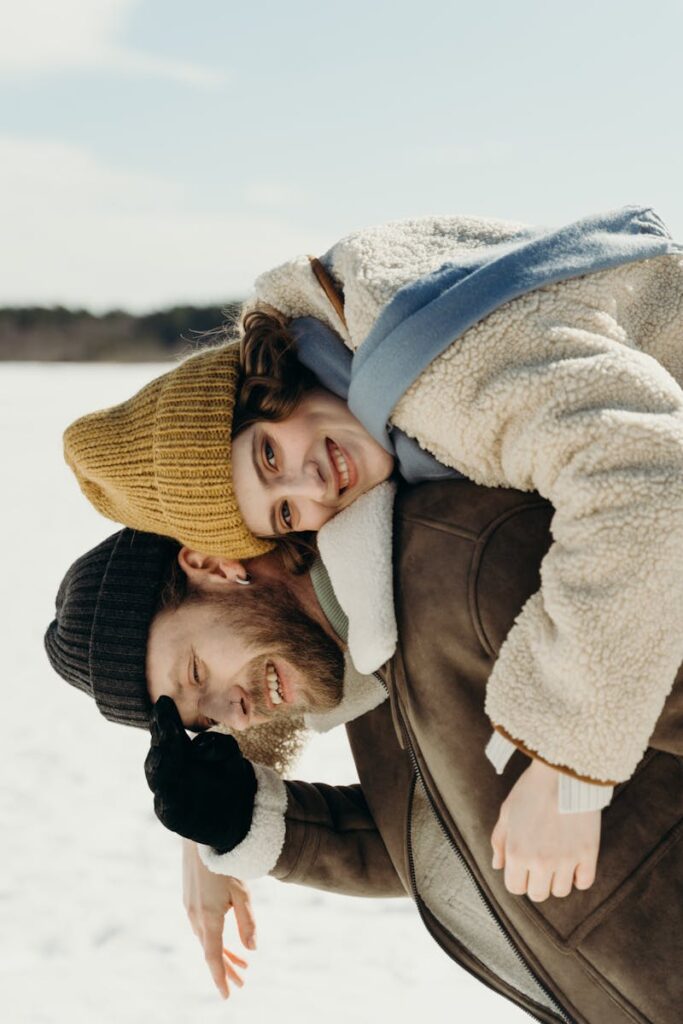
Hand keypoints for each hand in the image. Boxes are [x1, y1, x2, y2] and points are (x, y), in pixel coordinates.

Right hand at [145, 696, 256, 852]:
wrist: (241, 810)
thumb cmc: (229, 775)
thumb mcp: (229, 754)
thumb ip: (216, 745)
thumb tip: (198, 748)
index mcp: (178, 752)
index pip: (168, 733)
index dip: (164, 719)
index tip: (164, 702)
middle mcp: (169, 770)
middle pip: (158, 753)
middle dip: (161, 737)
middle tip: (163, 721)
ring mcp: (168, 793)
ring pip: (158, 778)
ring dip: (160, 763)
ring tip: (163, 748)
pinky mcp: (172, 815)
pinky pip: (165, 806)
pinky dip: (164, 796)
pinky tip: (165, 787)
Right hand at [182, 839, 255, 999]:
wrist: (200, 834)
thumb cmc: (225, 860)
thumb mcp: (241, 891)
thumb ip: (246, 922)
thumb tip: (251, 949)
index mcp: (208, 918)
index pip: (213, 958)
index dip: (221, 977)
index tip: (228, 995)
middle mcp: (195, 916)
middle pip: (210, 951)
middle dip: (227, 968)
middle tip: (243, 982)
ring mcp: (189, 906)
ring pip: (205, 939)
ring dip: (222, 952)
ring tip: (242, 962)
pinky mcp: (189, 897)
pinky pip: (201, 925)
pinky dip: (214, 937)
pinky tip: (225, 936)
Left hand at [490, 759, 600, 901]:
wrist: (562, 773)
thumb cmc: (531, 790)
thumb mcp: (507, 812)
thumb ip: (499, 841)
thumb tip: (498, 865)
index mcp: (516, 853)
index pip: (516, 888)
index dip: (518, 879)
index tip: (524, 868)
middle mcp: (539, 862)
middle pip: (538, 894)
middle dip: (537, 881)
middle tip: (541, 863)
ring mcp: (565, 860)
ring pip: (561, 891)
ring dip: (558, 879)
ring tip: (558, 859)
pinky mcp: (587, 854)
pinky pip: (584, 882)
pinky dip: (579, 876)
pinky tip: (574, 862)